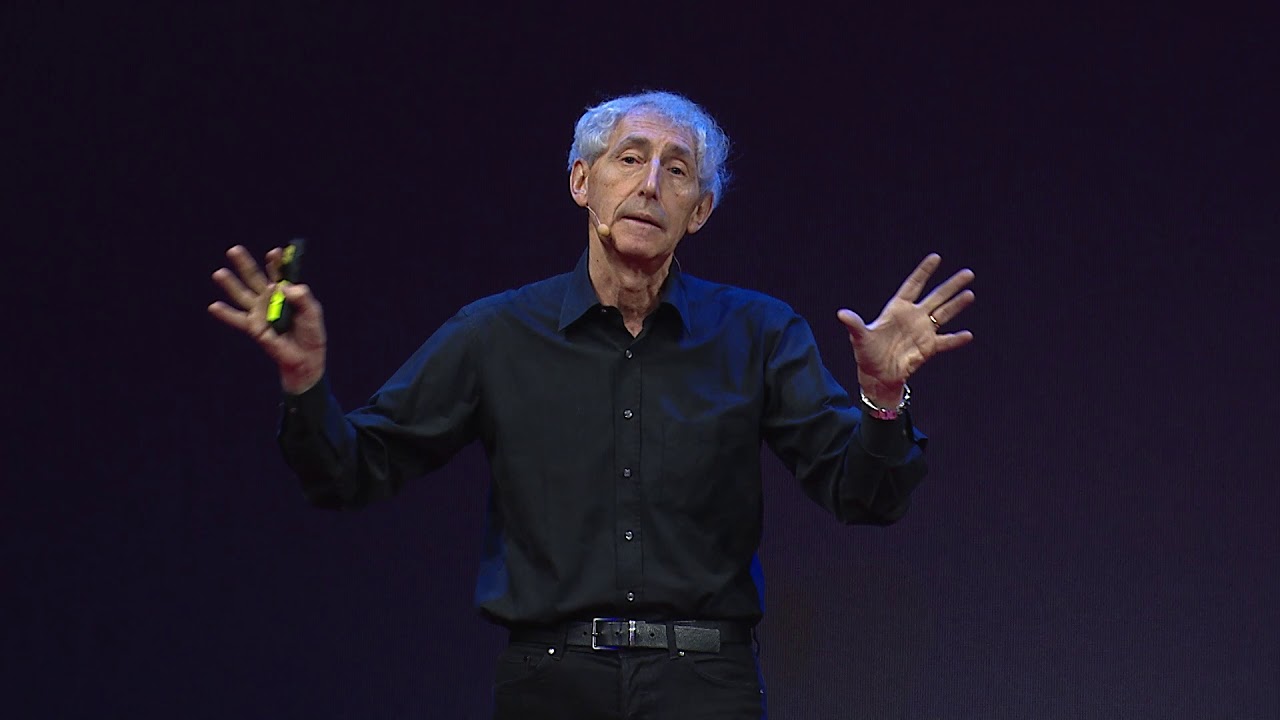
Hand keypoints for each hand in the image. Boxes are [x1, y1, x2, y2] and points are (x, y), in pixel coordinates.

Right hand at [208, 245, 326, 393]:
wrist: (306, 357)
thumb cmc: (310, 333)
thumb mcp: (313, 312)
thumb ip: (302, 298)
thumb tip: (284, 287)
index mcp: (285, 292)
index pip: (278, 273)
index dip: (276, 263)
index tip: (275, 253)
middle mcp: (269, 299)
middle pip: (254, 278)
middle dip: (245, 264)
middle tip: (234, 250)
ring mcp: (260, 312)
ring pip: (242, 295)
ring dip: (230, 285)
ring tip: (219, 273)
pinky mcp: (254, 327)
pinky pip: (238, 319)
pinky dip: (226, 314)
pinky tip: (214, 306)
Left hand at [836, 254, 973, 406]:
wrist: (877, 376)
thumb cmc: (867, 354)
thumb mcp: (859, 337)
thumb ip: (855, 325)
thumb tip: (841, 314)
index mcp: (897, 308)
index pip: (913, 285)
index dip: (924, 272)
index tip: (936, 258)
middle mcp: (913, 316)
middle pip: (936, 297)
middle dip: (951, 285)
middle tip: (968, 273)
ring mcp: (923, 331)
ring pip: (944, 314)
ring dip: (957, 305)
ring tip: (970, 294)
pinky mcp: (928, 348)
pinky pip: (945, 342)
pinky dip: (955, 339)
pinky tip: (967, 335)